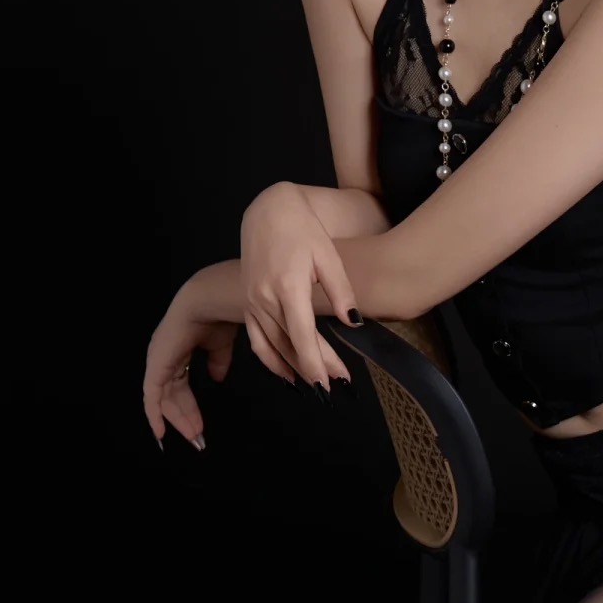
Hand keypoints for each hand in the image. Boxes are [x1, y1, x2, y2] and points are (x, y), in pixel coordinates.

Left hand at [142, 281, 240, 450]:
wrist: (207, 303)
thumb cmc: (216, 319)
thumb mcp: (219, 347)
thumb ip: (217, 363)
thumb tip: (218, 379)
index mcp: (178, 351)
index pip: (180, 385)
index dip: (190, 407)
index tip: (200, 427)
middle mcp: (164, 358)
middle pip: (171, 396)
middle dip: (186, 417)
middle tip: (198, 439)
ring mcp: (158, 362)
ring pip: (163, 399)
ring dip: (178, 419)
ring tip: (194, 438)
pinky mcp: (155, 366)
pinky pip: (152, 396)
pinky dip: (154, 415)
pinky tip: (160, 433)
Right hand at [240, 183, 358, 389]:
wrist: (269, 212)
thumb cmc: (304, 231)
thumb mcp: (329, 257)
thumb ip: (341, 291)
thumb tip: (354, 323)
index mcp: (288, 286)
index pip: (302, 335)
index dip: (315, 362)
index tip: (328, 384)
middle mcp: (265, 298)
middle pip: (290, 345)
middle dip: (312, 370)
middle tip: (333, 390)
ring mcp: (253, 302)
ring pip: (272, 345)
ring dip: (293, 369)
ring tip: (314, 387)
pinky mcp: (248, 303)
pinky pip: (257, 339)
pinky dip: (270, 360)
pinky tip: (287, 374)